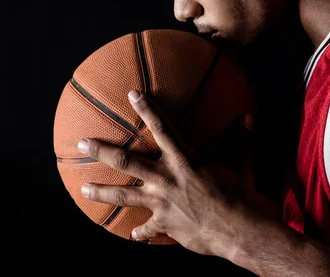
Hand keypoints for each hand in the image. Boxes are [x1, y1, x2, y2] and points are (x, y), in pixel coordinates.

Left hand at [77, 89, 265, 256]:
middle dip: (102, 151)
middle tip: (82, 143)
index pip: (162, 128)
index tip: (131, 93)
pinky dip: (140, 232)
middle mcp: (166, 179)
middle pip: (126, 161)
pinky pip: (148, 229)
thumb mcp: (241, 163)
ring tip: (83, 189)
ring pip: (124, 195)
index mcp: (184, 160)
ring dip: (102, 192)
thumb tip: (247, 116)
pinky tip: (132, 235)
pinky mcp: (165, 224)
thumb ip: (239, 139)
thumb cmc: (243, 194)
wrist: (242, 232)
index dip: (146, 109)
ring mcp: (162, 203)